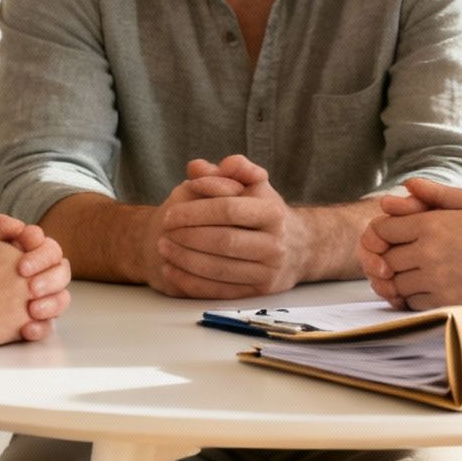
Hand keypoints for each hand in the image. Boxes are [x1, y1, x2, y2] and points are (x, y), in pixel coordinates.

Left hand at [143, 155, 309, 298]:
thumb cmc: (265, 210)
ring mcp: (268, 271)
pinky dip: (191, 282)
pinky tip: (172, 270)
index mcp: (273, 213)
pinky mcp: (259, 293)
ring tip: (164, 248)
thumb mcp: (255, 185)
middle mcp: (275, 244)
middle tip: (162, 232)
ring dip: (185, 260)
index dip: (195, 212)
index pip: (229, 210)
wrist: (298, 247)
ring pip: (219, 269)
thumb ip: (230, 170)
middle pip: (223, 241)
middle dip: (187, 237)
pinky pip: (219, 291)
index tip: (169, 214)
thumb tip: (197, 167)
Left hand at [364, 178, 461, 309]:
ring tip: (418, 270)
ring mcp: (435, 282)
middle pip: (385, 259)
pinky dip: (413, 296)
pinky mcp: (445, 303)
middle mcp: (428, 254)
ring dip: (400, 278)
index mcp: (432, 225)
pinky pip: (413, 302)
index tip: (395, 234)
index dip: (383, 231)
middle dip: (389, 256)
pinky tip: (429, 286)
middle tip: (404, 253)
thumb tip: (407, 185)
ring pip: (396, 284)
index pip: (382, 230)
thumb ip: (437, 193)